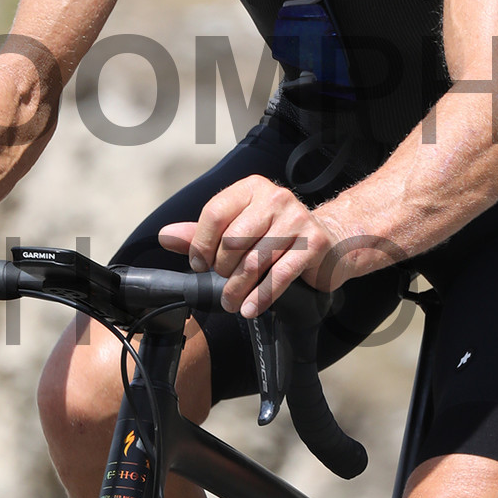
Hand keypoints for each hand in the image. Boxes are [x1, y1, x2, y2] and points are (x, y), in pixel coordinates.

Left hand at [159, 175, 347, 317]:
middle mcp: (275, 198)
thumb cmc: (279, 237)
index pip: (214, 213)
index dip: (201, 245)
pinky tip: (252, 308)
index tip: (200, 265)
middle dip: (222, 270)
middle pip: (232, 240)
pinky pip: (279, 275)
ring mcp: (297, 220)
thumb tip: (167, 236)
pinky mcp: (313, 244)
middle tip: (224, 284)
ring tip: (233, 302)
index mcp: (251, 189)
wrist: (331, 243)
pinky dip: (262, 296)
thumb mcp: (239, 228)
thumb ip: (202, 234)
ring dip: (238, 289)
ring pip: (254, 261)